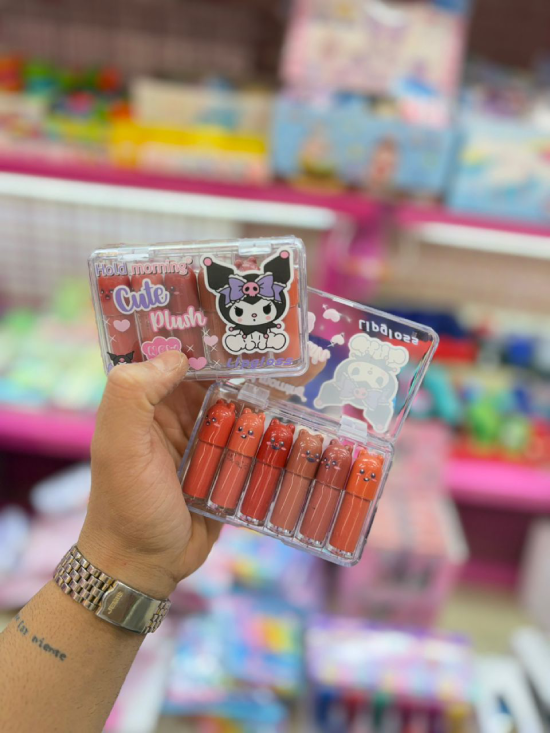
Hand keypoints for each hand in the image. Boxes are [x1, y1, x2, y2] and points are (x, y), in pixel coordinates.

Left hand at [78, 348, 327, 598]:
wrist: (144, 566)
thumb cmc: (126, 505)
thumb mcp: (118, 446)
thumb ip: (133, 394)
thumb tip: (180, 355)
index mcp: (154, 398)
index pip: (190, 354)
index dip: (220, 335)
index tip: (253, 316)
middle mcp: (184, 412)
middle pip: (229, 377)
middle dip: (264, 360)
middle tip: (305, 346)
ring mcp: (211, 440)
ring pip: (251, 407)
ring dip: (282, 393)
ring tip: (319, 373)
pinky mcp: (233, 467)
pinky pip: (261, 443)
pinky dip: (285, 433)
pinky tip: (314, 422)